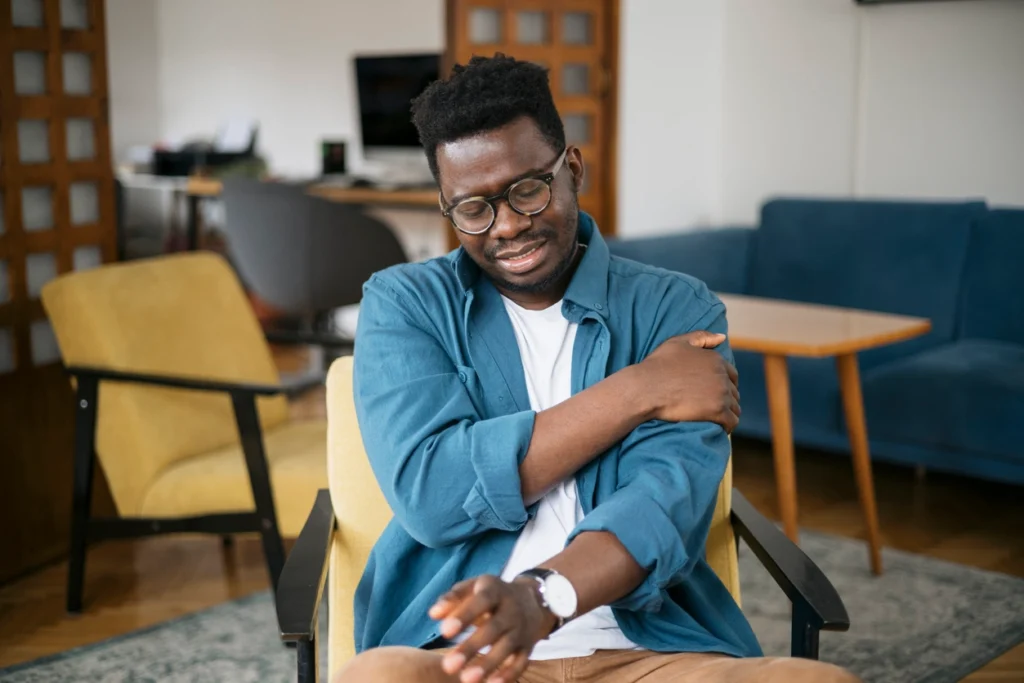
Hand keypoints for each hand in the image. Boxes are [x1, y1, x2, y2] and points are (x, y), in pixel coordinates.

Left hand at [429, 575, 555, 682]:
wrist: (532, 599)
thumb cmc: (490, 595)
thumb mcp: (473, 588)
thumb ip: (452, 599)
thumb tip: (433, 614)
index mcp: (495, 591)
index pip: (481, 601)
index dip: (464, 616)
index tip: (445, 632)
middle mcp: (512, 609)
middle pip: (493, 628)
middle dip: (471, 647)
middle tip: (448, 665)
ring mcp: (521, 629)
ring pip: (507, 647)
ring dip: (488, 664)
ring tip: (466, 679)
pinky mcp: (528, 646)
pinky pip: (521, 662)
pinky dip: (509, 674)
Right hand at [636, 330, 740, 430]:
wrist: (645, 388)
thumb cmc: (657, 365)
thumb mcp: (678, 342)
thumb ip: (702, 337)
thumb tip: (723, 336)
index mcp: (715, 359)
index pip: (732, 375)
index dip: (726, 384)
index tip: (716, 393)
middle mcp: (722, 376)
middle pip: (734, 392)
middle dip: (727, 399)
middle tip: (714, 408)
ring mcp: (721, 394)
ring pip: (735, 407)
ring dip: (728, 413)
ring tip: (718, 419)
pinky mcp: (717, 411)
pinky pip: (732, 421)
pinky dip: (728, 426)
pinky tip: (721, 428)